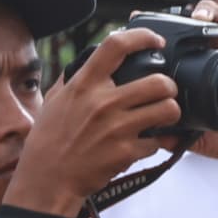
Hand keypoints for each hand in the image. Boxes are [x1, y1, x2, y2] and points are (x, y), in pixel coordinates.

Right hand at [4, 26, 185, 217]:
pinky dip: (155, 143)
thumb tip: (92, 57)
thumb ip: (75, 78)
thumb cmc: (49, 140)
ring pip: (168, 110)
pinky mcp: (126, 152)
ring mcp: (117, 128)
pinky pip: (157, 141)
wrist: (47, 180)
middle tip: (165, 92)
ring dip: (170, 113)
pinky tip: (143, 143)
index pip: (115, 46)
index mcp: (83, 85)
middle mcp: (102, 103)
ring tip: (161, 116)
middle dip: (169, 86)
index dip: (142, 37)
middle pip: (159, 82)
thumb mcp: (55, 101)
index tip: (154, 41)